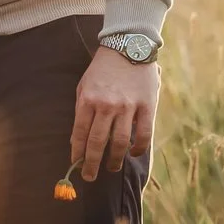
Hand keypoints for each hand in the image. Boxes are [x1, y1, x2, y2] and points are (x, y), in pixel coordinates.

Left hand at [70, 46, 158, 182]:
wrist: (129, 46)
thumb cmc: (103, 69)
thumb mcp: (84, 85)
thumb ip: (81, 110)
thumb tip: (77, 140)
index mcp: (88, 99)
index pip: (80, 134)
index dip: (77, 153)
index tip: (76, 164)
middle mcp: (107, 105)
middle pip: (97, 143)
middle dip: (91, 164)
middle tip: (89, 177)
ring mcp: (128, 106)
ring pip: (120, 143)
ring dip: (114, 160)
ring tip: (111, 168)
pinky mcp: (147, 106)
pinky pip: (143, 134)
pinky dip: (138, 148)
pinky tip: (132, 154)